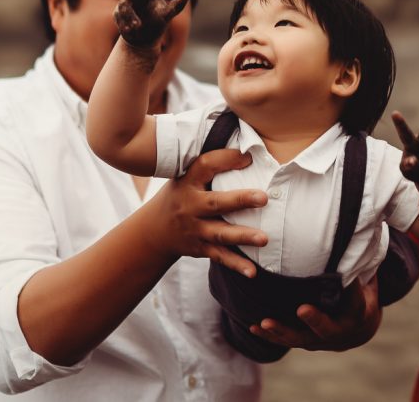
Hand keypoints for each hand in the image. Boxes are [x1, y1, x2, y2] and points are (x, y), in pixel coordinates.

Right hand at [114, 0, 189, 48]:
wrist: (142, 39)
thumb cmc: (157, 25)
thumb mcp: (166, 16)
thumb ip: (175, 7)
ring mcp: (127, 2)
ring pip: (125, 5)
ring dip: (130, 16)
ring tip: (137, 27)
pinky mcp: (118, 12)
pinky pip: (119, 15)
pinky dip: (124, 23)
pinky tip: (129, 31)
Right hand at [144, 148, 267, 277]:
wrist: (154, 231)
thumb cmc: (181, 194)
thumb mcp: (186, 175)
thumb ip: (211, 164)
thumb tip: (246, 146)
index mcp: (187, 182)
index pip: (205, 166)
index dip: (226, 159)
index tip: (248, 157)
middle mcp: (189, 206)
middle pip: (215, 203)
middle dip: (240, 200)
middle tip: (264, 198)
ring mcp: (194, 230)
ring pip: (220, 233)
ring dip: (243, 236)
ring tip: (264, 238)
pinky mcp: (199, 248)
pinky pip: (219, 256)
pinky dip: (236, 264)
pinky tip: (253, 271)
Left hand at [248, 275, 380, 350]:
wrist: (355, 330)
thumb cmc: (358, 298)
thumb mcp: (364, 284)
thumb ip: (357, 267)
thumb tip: (350, 239)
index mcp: (356, 314)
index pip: (355, 303)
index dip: (351, 293)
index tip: (348, 280)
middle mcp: (337, 331)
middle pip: (326, 328)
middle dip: (314, 319)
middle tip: (302, 309)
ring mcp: (318, 340)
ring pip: (299, 338)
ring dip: (281, 331)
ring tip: (265, 323)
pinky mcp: (303, 341)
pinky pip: (284, 341)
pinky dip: (269, 336)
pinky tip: (253, 327)